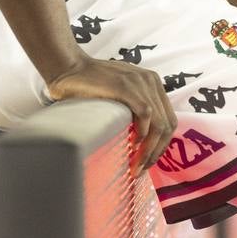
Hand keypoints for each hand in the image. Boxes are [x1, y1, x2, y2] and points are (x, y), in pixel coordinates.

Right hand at [45, 57, 177, 171]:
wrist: (67, 67)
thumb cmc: (87, 86)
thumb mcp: (119, 95)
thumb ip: (132, 110)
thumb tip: (138, 145)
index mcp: (152, 84)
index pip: (169, 120)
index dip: (161, 145)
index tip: (147, 162)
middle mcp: (150, 81)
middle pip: (168, 124)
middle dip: (156, 152)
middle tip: (140, 170)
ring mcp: (140, 82)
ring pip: (159, 123)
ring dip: (149, 150)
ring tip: (136, 166)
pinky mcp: (126, 86)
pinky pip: (145, 113)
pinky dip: (142, 133)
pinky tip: (132, 145)